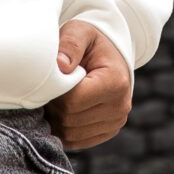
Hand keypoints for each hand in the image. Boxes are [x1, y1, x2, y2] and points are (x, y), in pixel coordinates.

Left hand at [46, 20, 132, 149]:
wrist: (110, 56)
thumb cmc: (91, 43)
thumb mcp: (80, 32)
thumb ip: (69, 44)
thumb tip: (60, 66)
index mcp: (115, 83)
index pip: (72, 101)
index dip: (55, 92)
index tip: (54, 78)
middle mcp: (120, 107)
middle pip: (70, 120)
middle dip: (54, 106)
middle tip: (53, 88)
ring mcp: (115, 123)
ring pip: (70, 134)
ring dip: (56, 119)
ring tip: (59, 97)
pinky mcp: (107, 132)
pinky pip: (75, 142)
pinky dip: (63, 129)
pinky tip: (63, 111)